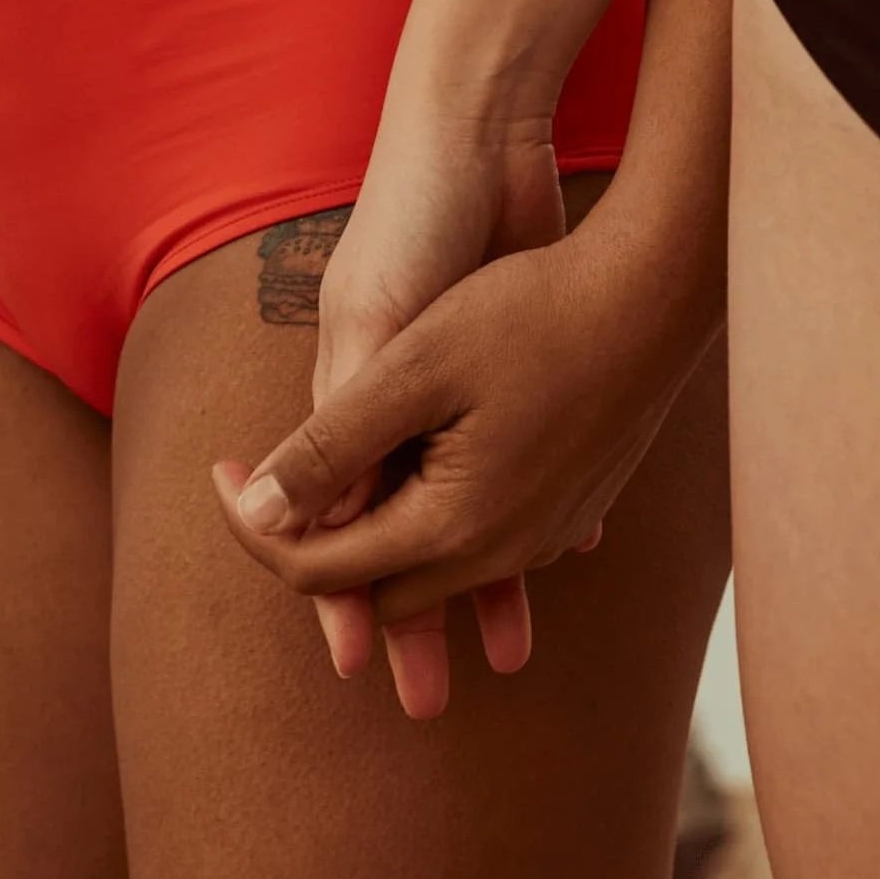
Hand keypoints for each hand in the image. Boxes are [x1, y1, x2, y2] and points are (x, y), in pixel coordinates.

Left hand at [213, 208, 708, 718]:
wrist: (655, 290)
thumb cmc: (529, 312)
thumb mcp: (409, 370)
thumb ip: (329, 448)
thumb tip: (253, 515)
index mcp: (448, 526)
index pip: (317, 570)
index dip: (253, 526)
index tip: (224, 467)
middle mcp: (500, 551)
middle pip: (374, 589)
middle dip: (310, 553)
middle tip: (264, 486)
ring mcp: (543, 535)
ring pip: (433, 571)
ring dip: (378, 542)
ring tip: (334, 494)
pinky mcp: (572, 506)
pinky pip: (489, 540)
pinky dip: (441, 522)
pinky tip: (430, 470)